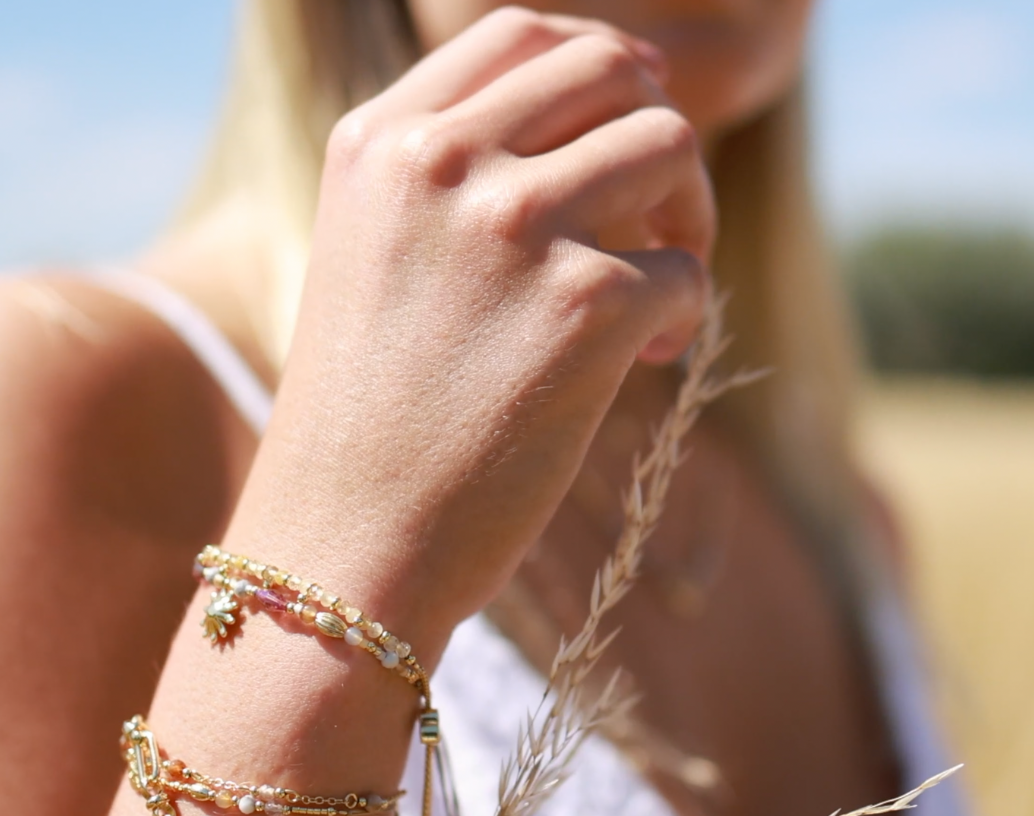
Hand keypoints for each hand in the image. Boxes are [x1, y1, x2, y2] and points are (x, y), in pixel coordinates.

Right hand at [237, 7, 714, 657]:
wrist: (346, 545)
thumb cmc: (368, 417)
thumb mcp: (375, 256)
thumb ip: (456, 177)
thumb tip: (601, 124)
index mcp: (380, 139)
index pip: (523, 32)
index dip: (599, 70)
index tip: (624, 124)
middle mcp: (442, 162)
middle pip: (613, 74)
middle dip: (655, 136)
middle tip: (658, 216)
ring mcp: (515, 227)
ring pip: (669, 148)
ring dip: (687, 215)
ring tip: (652, 293)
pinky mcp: (586, 307)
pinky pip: (688, 272)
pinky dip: (681, 318)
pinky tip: (642, 364)